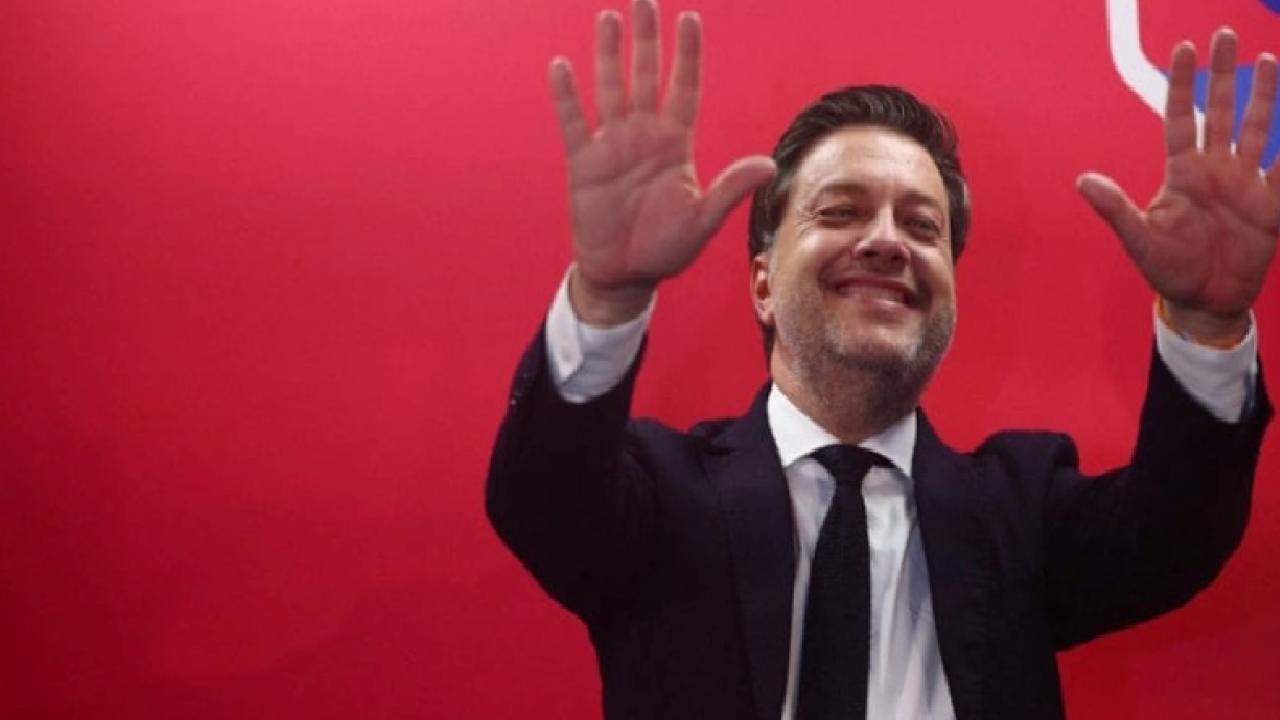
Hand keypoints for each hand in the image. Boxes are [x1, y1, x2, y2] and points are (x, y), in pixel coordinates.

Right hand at [549, 0, 775, 325]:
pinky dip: (567, 96)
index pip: (684, 89)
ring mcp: (612, 146)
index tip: (690, 18)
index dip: (688, 55)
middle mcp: (644, 136)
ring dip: (608, 55)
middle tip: (644, 0)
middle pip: (647, 77)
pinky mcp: (584, 163)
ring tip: (608, 18)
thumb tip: (768, 165)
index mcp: (676, 144)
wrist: (625, 274)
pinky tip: (562, 65)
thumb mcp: (703, 220)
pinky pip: (575, 122)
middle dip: (647, 39)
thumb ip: (730, 189)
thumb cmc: (666, 248)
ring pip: (610, 89)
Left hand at [1078, 28, 1279, 343]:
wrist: (1205, 300)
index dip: (1181, 85)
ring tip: (1270, 58)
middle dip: (1223, 74)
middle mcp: (1214, 170)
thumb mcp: (1139, 239)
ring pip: (1258, 128)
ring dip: (1265, 95)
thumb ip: (1115, 209)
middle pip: (1221, 111)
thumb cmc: (1167, 269)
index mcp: (1182, 174)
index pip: (1181, 118)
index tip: (1183, 48)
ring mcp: (1245, 184)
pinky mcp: (1270, 204)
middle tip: (1225, 35)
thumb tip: (1082, 181)